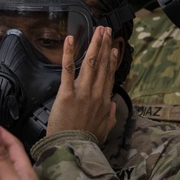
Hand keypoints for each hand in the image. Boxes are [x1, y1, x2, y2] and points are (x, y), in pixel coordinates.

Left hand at [46, 26, 117, 142]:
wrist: (73, 149)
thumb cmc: (86, 141)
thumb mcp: (104, 130)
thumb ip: (110, 116)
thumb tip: (113, 105)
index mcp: (104, 102)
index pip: (109, 76)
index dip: (111, 60)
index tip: (113, 48)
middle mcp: (96, 94)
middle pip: (102, 65)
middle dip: (104, 45)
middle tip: (106, 30)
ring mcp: (82, 92)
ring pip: (90, 63)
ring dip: (94, 45)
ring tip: (97, 30)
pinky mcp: (66, 94)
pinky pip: (68, 70)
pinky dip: (68, 53)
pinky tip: (70, 39)